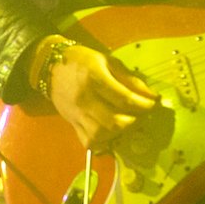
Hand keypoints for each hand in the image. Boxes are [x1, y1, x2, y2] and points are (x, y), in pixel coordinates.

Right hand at [36, 38, 160, 152]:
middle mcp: (84, 99)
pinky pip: (89, 142)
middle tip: (142, 115)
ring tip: (128, 123)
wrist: (50, 68)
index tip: (153, 104)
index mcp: (94, 78)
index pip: (123, 98)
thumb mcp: (107, 61)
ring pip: (102, 134)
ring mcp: (77, 114)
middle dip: (134, 121)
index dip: (143, 104)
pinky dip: (103, 143)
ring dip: (120, 133)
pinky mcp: (72, 124)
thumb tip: (151, 95)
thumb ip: (129, 78)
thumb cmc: (82, 60)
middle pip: (114, 121)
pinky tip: (111, 134)